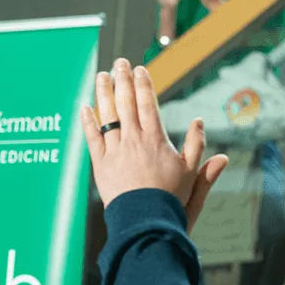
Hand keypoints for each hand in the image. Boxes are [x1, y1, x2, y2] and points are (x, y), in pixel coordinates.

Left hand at [81, 58, 227, 225]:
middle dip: (122, 80)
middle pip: (126, 103)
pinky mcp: (100, 166)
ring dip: (103, 93)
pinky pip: (92, 138)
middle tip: (120, 62)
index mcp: (156, 140)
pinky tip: (84, 107)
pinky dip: (87, 122)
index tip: (140, 70)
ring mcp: (115, 152)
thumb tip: (200, 122)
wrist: (146, 222)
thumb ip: (197, 148)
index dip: (143, 84)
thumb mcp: (191, 174)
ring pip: (107, 116)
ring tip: (102, 75)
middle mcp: (134, 141)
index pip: (148, 104)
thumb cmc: (171, 200)